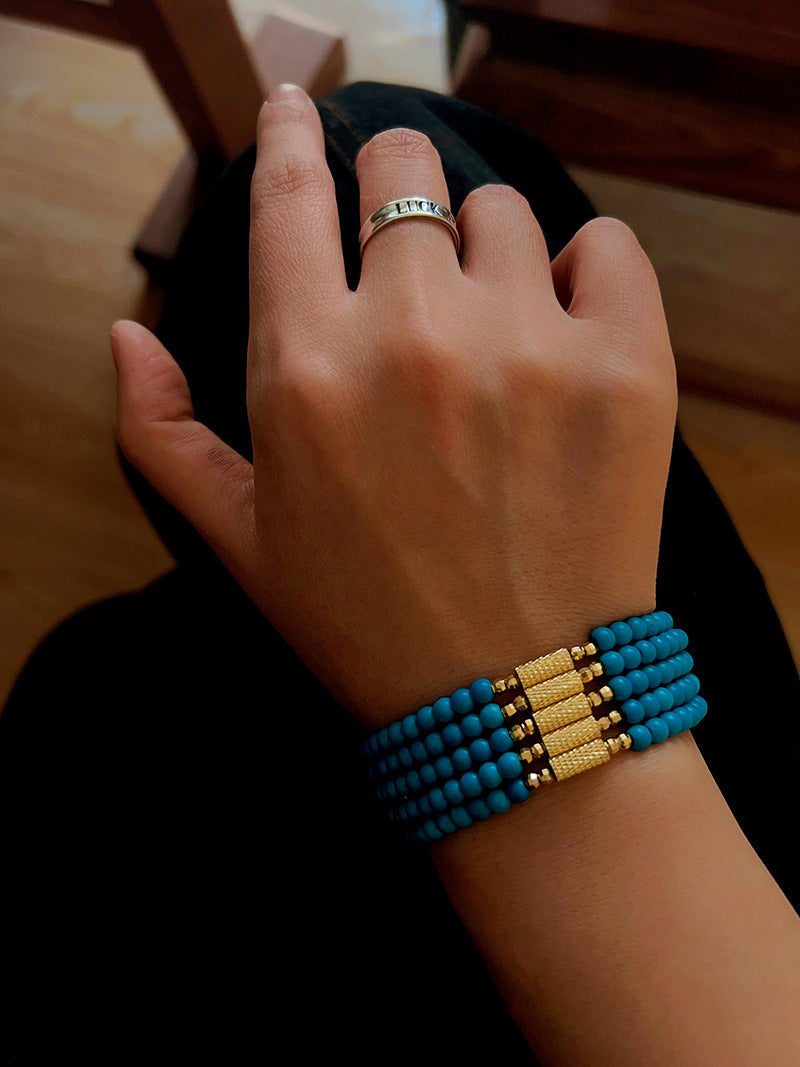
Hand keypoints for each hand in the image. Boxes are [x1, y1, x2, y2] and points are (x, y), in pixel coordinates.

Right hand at [112, 84, 676, 730]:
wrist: (512, 699)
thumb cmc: (364, 620)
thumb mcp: (238, 540)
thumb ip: (160, 433)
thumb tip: (124, 337)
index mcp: (306, 369)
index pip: (288, 195)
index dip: (289, 133)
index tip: (299, 108)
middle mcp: (411, 335)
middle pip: (403, 166)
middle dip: (393, 188)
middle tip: (406, 243)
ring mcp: (527, 343)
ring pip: (500, 210)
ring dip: (485, 251)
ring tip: (488, 329)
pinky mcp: (626, 366)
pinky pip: (607, 246)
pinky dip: (585, 272)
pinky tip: (564, 329)